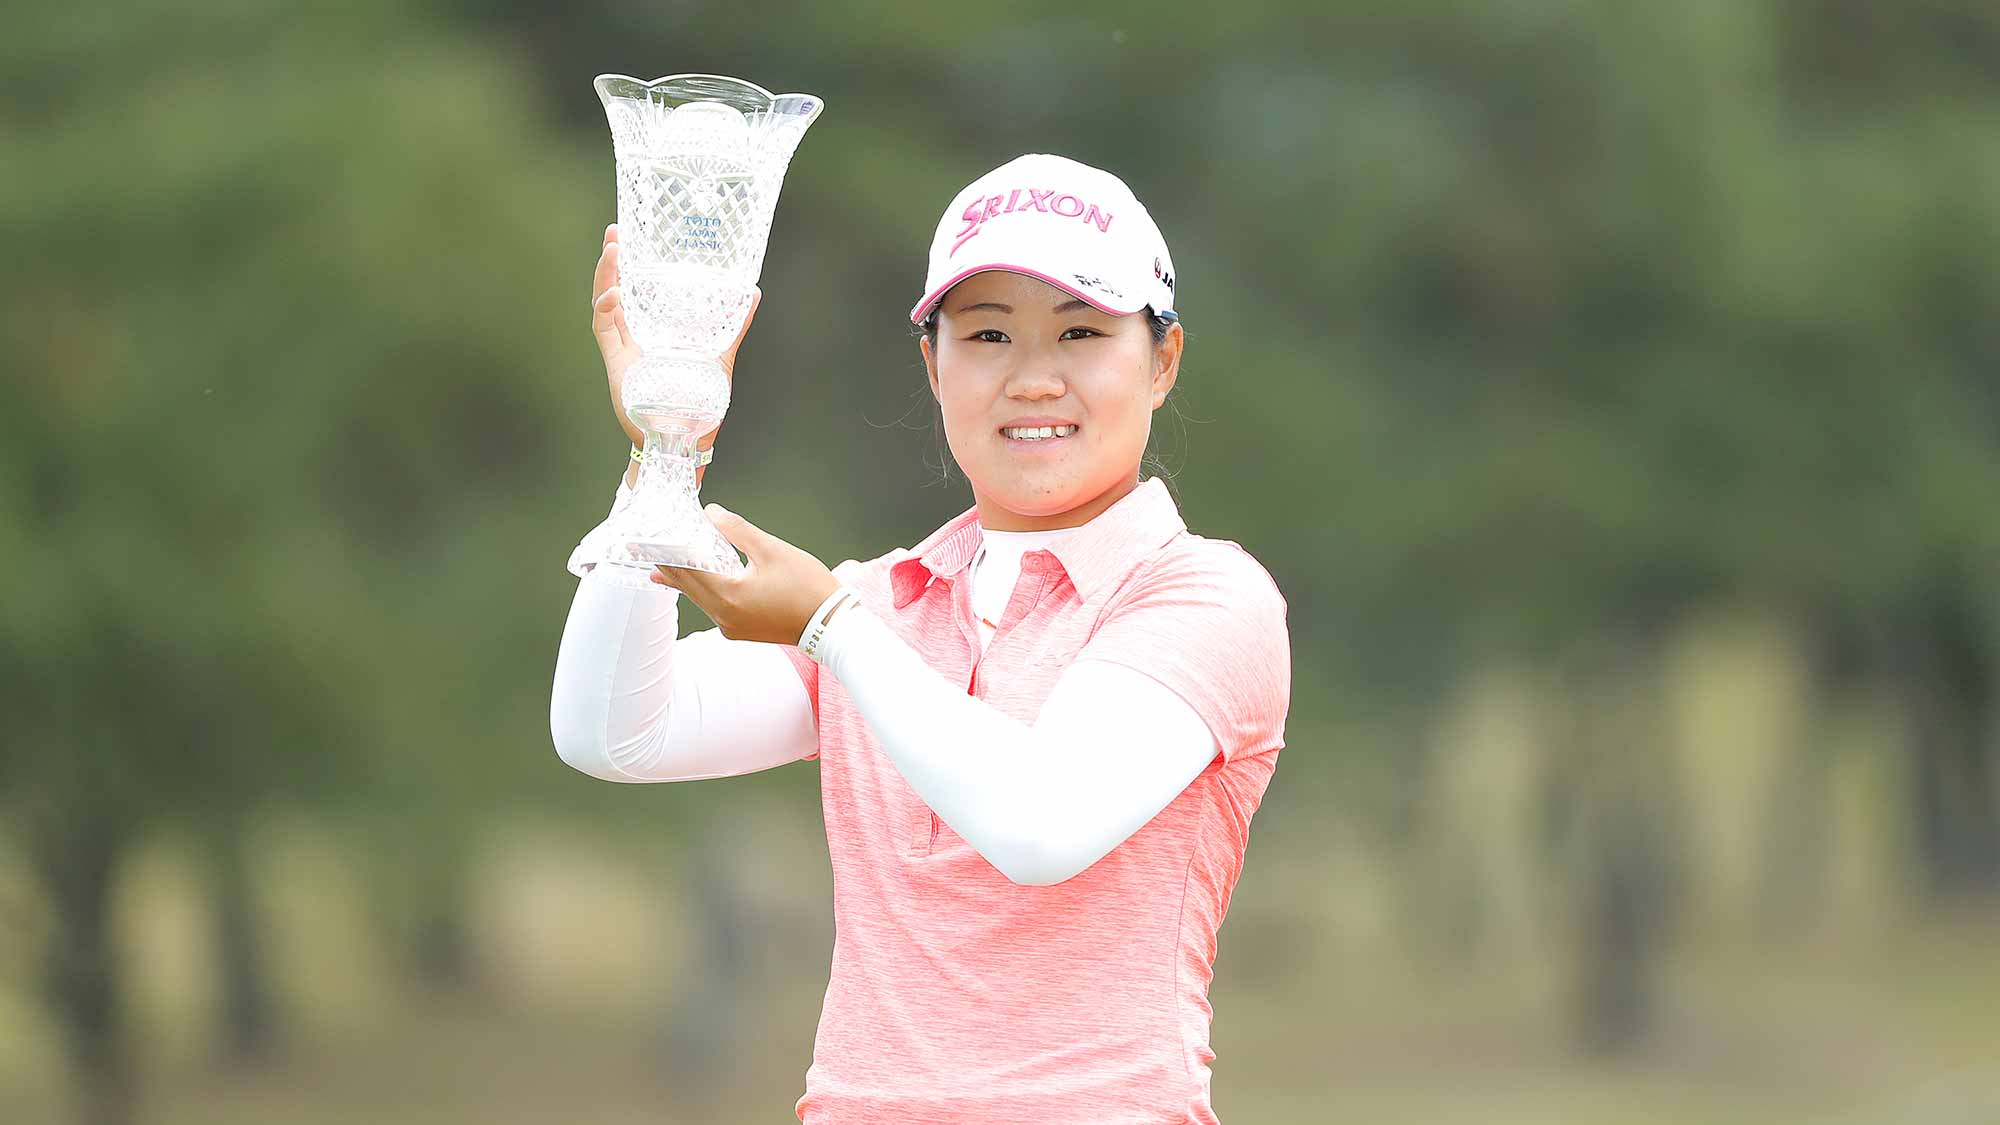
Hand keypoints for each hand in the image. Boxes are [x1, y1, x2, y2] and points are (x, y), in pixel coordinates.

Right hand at [591, 223, 761, 447]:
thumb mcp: (720, 357)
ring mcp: (624, 349)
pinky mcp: (617, 365)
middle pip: (618, 289)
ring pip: (606, 305)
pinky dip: (607, 311)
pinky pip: (605, 332)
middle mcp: (636, 336)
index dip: (634, 263)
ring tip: (611, 252)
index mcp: (656, 331)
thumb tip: (753, 292)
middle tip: (614, 231)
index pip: (639, 289)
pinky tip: (614, 295)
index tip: (632, 234)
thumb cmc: (700, 403)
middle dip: (613, 260)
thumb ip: (734, 326)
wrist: (687, 440)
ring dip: (605, 278)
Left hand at [651, 504, 841, 645]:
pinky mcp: (740, 631)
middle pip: (687, 586)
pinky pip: (712, 608)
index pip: (686, 569)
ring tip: (662, 567)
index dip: (665, 552)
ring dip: (684, 579)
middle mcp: (723, 616)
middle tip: (644, 550)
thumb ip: (738, 531)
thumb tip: (711, 513)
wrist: (831, 624)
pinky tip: (698, 582)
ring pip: (698, 598)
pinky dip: (702, 591)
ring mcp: (731, 627)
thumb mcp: (772, 550)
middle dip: (667, 566)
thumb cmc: (807, 587)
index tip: (645, 542)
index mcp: (729, 595)